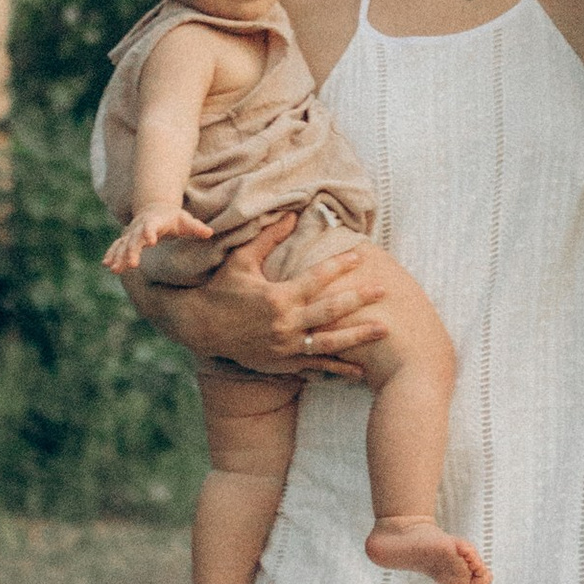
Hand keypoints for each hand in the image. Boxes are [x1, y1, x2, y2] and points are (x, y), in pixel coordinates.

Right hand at [103, 201, 211, 275]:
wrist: (155, 208)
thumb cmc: (174, 217)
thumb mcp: (185, 220)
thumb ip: (196, 227)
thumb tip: (209, 233)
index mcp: (155, 221)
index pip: (152, 226)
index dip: (150, 232)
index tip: (150, 241)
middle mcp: (140, 226)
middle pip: (135, 239)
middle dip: (132, 251)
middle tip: (132, 264)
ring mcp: (132, 233)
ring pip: (124, 244)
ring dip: (118, 256)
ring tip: (114, 269)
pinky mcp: (127, 239)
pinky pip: (118, 247)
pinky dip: (112, 254)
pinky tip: (107, 265)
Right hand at [118, 215, 389, 377]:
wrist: (199, 327)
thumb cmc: (221, 289)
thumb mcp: (241, 260)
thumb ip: (269, 238)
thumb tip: (292, 212)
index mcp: (277, 297)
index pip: (316, 278)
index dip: (339, 265)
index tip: (360, 256)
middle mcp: (284, 324)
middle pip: (330, 311)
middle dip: (359, 299)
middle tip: (385, 290)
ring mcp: (284, 347)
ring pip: (328, 343)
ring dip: (358, 337)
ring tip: (384, 330)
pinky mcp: (281, 364)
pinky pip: (314, 368)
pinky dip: (337, 369)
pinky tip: (360, 371)